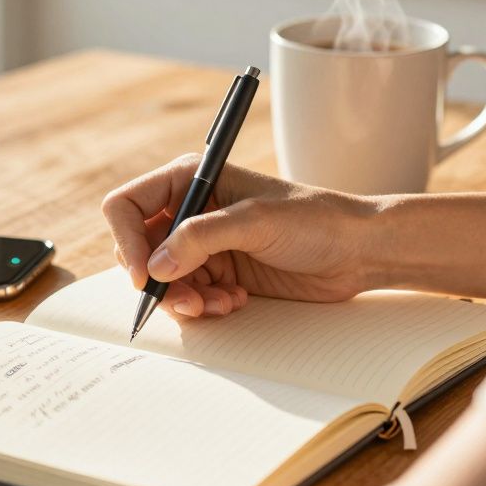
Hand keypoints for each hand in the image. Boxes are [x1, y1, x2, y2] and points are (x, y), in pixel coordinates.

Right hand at [101, 155, 380, 317]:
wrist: (357, 251)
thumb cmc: (315, 220)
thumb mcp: (255, 221)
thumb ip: (200, 238)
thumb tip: (156, 267)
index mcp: (192, 179)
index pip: (128, 206)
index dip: (128, 241)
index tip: (145, 276)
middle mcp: (192, 210)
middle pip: (140, 249)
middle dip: (158, 280)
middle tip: (187, 300)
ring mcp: (204, 244)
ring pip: (163, 280)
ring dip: (183, 299)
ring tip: (218, 303)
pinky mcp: (220, 272)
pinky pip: (188, 296)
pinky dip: (203, 306)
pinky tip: (234, 301)